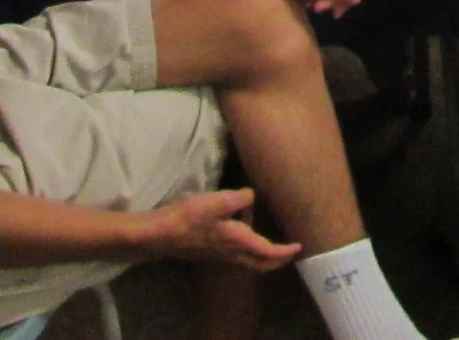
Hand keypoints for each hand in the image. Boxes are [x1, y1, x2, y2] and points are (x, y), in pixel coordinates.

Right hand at [132, 189, 300, 270]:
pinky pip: (235, 252)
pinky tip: (237, 225)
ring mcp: (219, 254)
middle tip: (289, 251)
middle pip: (259, 263)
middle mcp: (231, 252)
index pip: (268, 252)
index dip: (285, 251)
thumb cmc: (189, 218)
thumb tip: (251, 196)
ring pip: (247, 258)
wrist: (159, 235)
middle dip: (276, 260)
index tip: (299, 248)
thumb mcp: (217, 201)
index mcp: (237, 241)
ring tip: (258, 223)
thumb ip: (239, 198)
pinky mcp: (208, 250)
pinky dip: (245, 244)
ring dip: (260, 250)